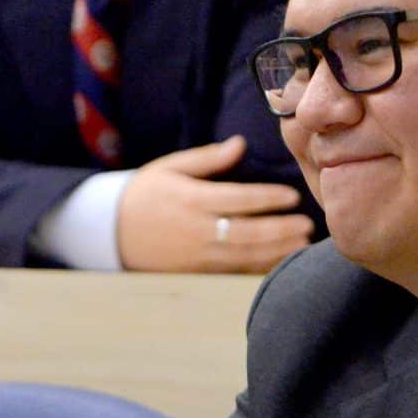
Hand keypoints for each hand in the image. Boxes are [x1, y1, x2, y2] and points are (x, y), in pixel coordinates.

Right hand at [115, 136, 312, 273]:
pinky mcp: (195, 273)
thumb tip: (240, 144)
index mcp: (191, 200)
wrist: (110, 232)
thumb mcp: (170, 168)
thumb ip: (208, 158)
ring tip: (301, 245)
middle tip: (307, 224)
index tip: (292, 197)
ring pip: (243, 257)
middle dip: (280, 230)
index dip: (268, 199)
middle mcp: (196, 230)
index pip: (238, 199)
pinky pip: (233, 273)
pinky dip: (258, 269)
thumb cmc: (145, 194)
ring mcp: (196, 256)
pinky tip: (279, 264)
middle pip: (247, 233)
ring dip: (276, 252)